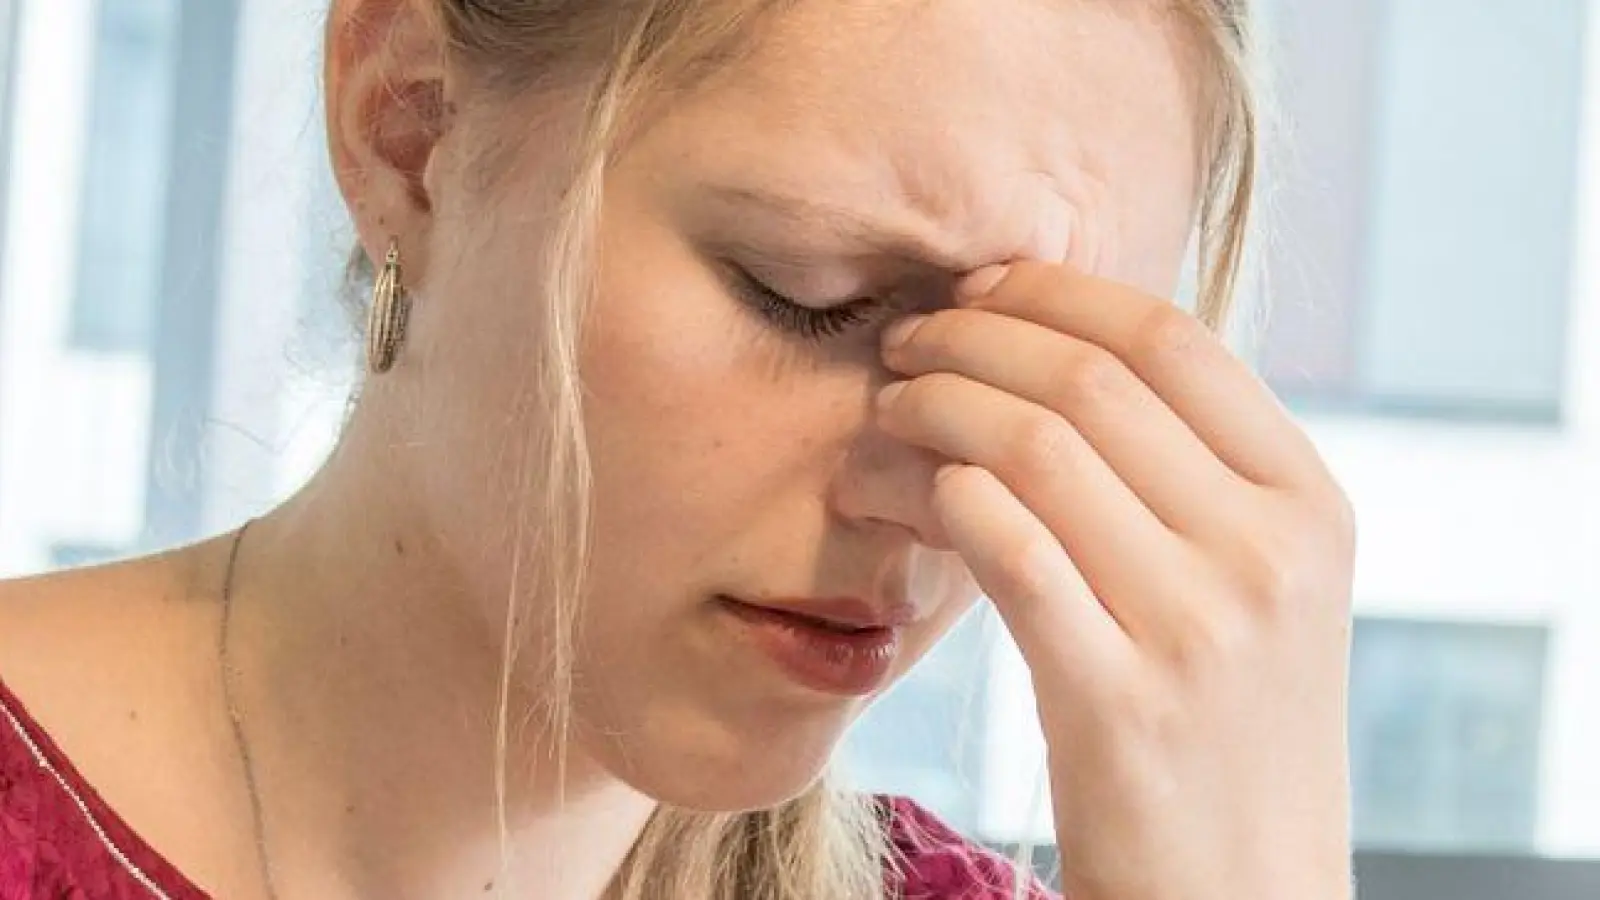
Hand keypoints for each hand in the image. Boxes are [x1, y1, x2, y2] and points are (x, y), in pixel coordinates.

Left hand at [878, 261, 1354, 899]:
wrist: (1241, 893)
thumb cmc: (1225, 728)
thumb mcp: (1254, 587)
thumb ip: (1190, 476)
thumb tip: (1055, 350)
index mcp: (1308, 503)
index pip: (1171, 337)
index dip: (1053, 293)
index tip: (974, 291)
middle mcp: (1267, 552)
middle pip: (1090, 380)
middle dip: (968, 341)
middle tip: (899, 347)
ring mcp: (1200, 628)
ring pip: (1036, 449)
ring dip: (932, 412)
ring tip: (881, 421)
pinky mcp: (1120, 703)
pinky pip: (1008, 546)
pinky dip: (942, 496)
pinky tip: (906, 496)